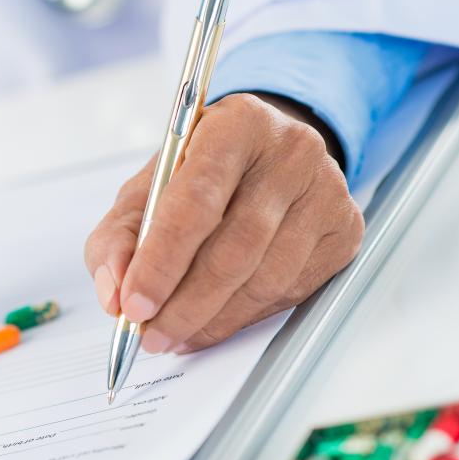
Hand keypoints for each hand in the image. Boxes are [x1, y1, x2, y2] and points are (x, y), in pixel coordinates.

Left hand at [84, 92, 362, 353]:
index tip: (133, 305)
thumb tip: (113, 294)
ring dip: (212, 319)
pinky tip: (212, 323)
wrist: (261, 157)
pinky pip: (290, 291)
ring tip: (174, 334)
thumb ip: (117, 240)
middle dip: (184, 304)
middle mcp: (291, 151)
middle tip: (149, 335)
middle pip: (234, 248)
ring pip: (265, 277)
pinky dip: (244, 317)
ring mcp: (327, 190)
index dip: (162, 261)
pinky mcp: (344, 230)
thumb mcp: (144, 193)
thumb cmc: (196, 176)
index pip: (196, 202)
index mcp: (235, 124)